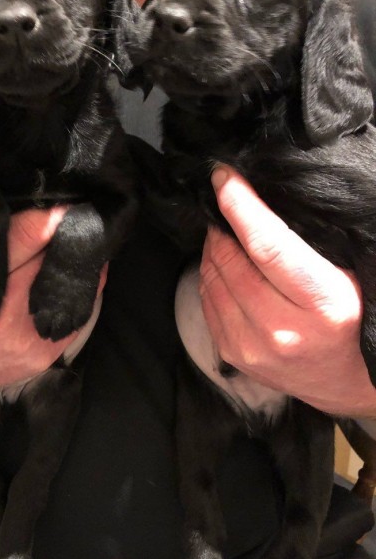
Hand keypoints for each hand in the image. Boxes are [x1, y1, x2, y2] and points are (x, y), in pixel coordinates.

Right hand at [0, 208, 105, 401]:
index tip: (64, 201)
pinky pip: (74, 313)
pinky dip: (78, 288)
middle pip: (51, 261)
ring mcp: (25, 340)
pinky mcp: (42, 356)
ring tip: (77, 237)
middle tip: (75, 213)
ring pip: (68, 286)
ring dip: (73, 260)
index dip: (47, 218)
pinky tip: (73, 268)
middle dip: (63, 236)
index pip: (24, 240)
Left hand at [199, 165, 375, 415]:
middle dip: (221, 225)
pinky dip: (209, 275)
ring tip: (223, 233)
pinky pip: (206, 301)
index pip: (268, 246)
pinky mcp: (233, 355)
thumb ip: (307, 246)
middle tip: (222, 204)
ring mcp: (253, 347)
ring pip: (213, 280)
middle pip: (232, 262)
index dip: (241, 206)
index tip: (223, 177)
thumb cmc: (353, 318)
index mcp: (323, 304)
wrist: (346, 382)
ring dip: (212, 249)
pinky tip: (221, 264)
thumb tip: (261, 202)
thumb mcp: (347, 277)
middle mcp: (284, 330)